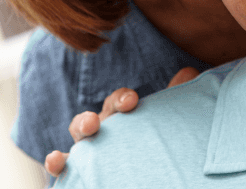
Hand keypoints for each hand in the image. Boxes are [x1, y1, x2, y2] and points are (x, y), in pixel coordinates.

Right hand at [44, 67, 198, 177]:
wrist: (146, 173)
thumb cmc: (151, 140)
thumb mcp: (163, 119)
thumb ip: (175, 97)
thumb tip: (189, 71)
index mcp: (121, 115)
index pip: (117, 101)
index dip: (122, 98)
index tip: (132, 100)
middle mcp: (102, 130)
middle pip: (92, 118)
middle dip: (91, 117)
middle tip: (96, 122)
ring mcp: (89, 150)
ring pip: (77, 138)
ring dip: (77, 132)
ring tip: (85, 133)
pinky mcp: (79, 172)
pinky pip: (64, 166)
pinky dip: (57, 163)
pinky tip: (55, 160)